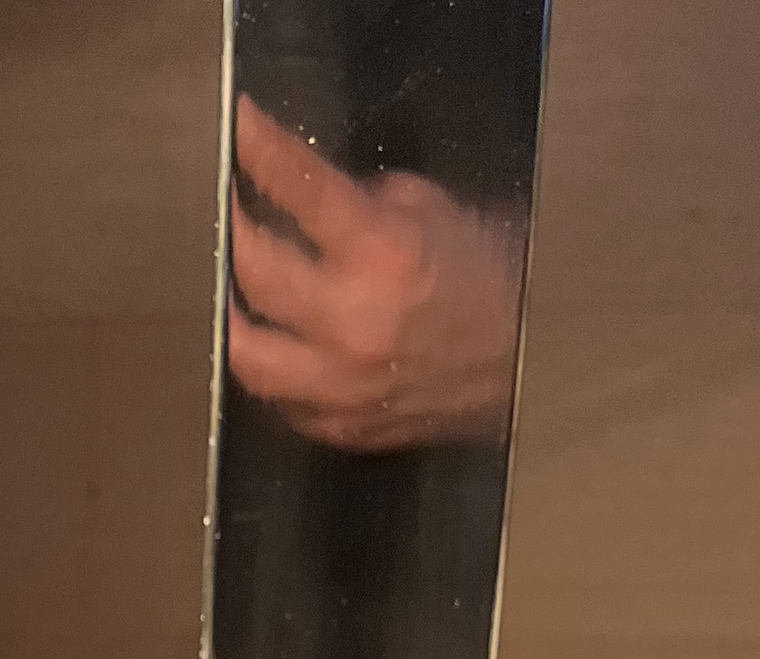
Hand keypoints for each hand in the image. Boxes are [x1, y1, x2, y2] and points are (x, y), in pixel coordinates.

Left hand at [227, 98, 523, 452]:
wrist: (526, 365)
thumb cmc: (492, 280)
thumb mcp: (438, 213)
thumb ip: (367, 203)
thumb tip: (312, 202)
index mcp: (385, 255)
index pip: (303, 192)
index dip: (262, 154)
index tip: (238, 130)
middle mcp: (353, 323)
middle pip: (255, 273)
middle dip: (236, 232)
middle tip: (233, 212)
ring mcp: (340, 385)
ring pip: (247, 352)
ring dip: (234, 315)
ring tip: (237, 289)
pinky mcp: (338, 427)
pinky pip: (279, 399)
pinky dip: (272, 365)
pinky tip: (277, 344)